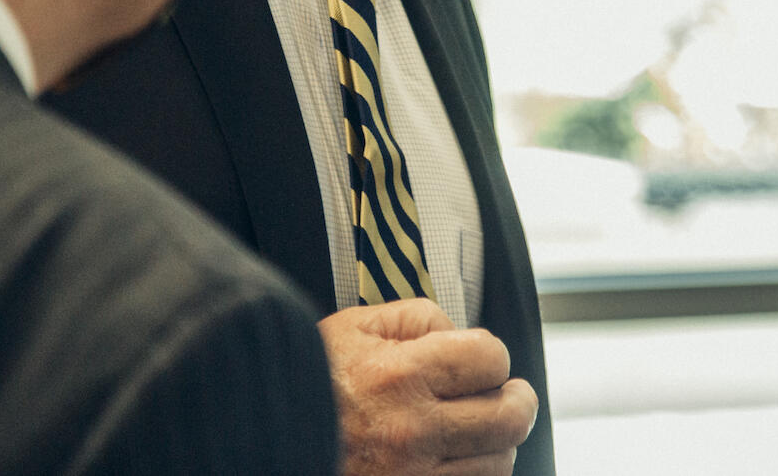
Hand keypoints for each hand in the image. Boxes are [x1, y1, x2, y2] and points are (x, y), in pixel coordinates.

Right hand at [319, 299, 538, 475]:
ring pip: (498, 463)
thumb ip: (414, 318)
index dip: (490, 355)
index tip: (481, 360)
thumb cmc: (304, 386)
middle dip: (516, 400)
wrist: (260, 436)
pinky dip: (474, 475)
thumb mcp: (350, 329)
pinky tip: (456, 460)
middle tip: (510, 395)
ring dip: (494, 444)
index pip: (492, 359)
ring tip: (476, 431)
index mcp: (400, 377)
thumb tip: (457, 332)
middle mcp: (412, 432)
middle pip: (509, 417)